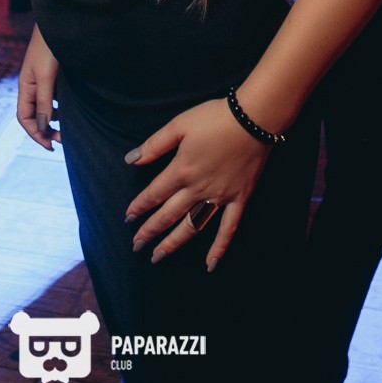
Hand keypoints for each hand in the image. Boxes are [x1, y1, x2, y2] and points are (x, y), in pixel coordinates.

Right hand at [17, 24, 60, 150]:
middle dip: (46, 130)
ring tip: (68, 129)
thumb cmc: (50, 47)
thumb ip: (43, 101)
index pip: (24, 118)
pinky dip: (61, 107)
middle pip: (34, 115)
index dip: (35, 133)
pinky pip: (54, 97)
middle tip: (63, 140)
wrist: (59, 24)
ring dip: (54, 120)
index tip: (50, 146)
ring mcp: (43, 80)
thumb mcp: (46, 76)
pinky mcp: (54, 75)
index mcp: (25, 86)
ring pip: (45, 107)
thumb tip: (42, 127)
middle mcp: (32, 85)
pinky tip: (72, 110)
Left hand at [124, 98, 271, 271]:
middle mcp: (197, 189)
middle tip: (136, 245)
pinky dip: (219, 248)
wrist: (253, 118)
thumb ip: (154, 145)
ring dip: (173, 243)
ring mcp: (219, 197)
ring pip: (192, 226)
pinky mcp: (239, 199)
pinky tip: (210, 265)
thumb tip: (130, 159)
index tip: (128, 219)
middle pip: (168, 215)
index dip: (139, 207)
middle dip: (150, 231)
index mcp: (181, 170)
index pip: (154, 194)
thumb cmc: (214, 118)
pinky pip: (228, 229)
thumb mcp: (179, 125)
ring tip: (158, 257)